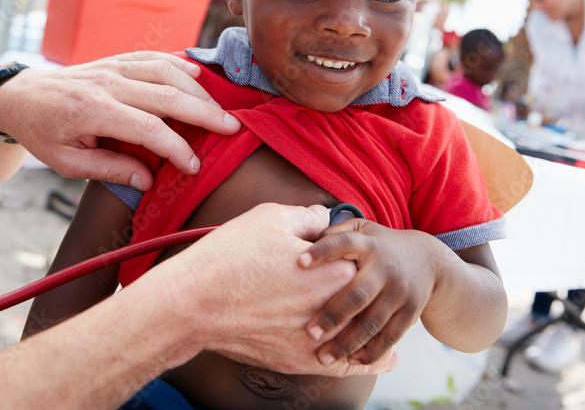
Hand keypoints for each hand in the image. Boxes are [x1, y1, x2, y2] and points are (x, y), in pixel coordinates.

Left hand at [0, 52, 241, 188]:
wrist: (20, 96)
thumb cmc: (43, 133)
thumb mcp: (67, 163)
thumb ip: (109, 169)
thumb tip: (148, 180)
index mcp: (93, 112)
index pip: (148, 129)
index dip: (176, 148)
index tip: (193, 166)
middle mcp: (107, 84)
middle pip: (167, 94)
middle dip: (204, 113)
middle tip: (232, 128)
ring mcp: (112, 66)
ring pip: (166, 70)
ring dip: (198, 89)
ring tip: (220, 109)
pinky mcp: (115, 59)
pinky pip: (154, 56)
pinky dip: (179, 64)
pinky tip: (198, 77)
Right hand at [150, 204, 398, 376]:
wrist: (192, 303)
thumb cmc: (229, 257)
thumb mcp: (270, 219)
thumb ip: (308, 218)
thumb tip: (323, 220)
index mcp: (334, 271)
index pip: (365, 262)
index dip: (358, 252)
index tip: (354, 248)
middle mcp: (333, 310)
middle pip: (367, 302)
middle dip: (371, 292)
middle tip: (375, 282)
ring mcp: (316, 339)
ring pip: (360, 338)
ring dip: (376, 331)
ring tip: (391, 329)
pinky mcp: (297, 360)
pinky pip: (342, 366)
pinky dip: (363, 363)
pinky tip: (379, 361)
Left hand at [299, 219, 441, 366]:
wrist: (428, 261)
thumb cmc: (380, 245)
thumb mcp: (363, 230)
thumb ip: (335, 232)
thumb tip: (301, 239)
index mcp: (369, 245)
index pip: (344, 244)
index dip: (322, 251)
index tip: (299, 262)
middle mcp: (385, 269)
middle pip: (358, 294)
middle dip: (334, 315)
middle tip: (310, 332)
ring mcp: (400, 293)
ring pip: (372, 323)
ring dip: (348, 342)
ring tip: (324, 357)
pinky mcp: (410, 313)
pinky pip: (390, 337)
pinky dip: (372, 352)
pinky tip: (351, 361)